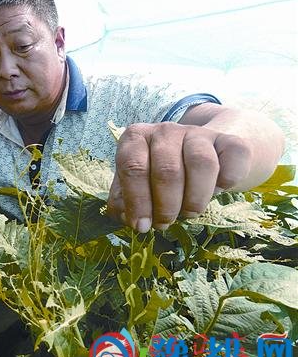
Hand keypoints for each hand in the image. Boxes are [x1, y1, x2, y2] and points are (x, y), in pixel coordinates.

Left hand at [106, 122, 251, 231]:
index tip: (141, 226)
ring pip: (201, 164)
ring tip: (189, 213)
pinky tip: (217, 191)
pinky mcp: (228, 139)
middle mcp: (165, 130)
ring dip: (195, 199)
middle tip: (165, 223)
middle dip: (166, 206)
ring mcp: (198, 132)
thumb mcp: (133, 185)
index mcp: (136, 138)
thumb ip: (123, 202)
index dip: (137, 201)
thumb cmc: (155, 175)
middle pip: (167, 170)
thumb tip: (128, 218)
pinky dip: (227, 181)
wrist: (198, 154)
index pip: (132, 167)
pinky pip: (233, 158)